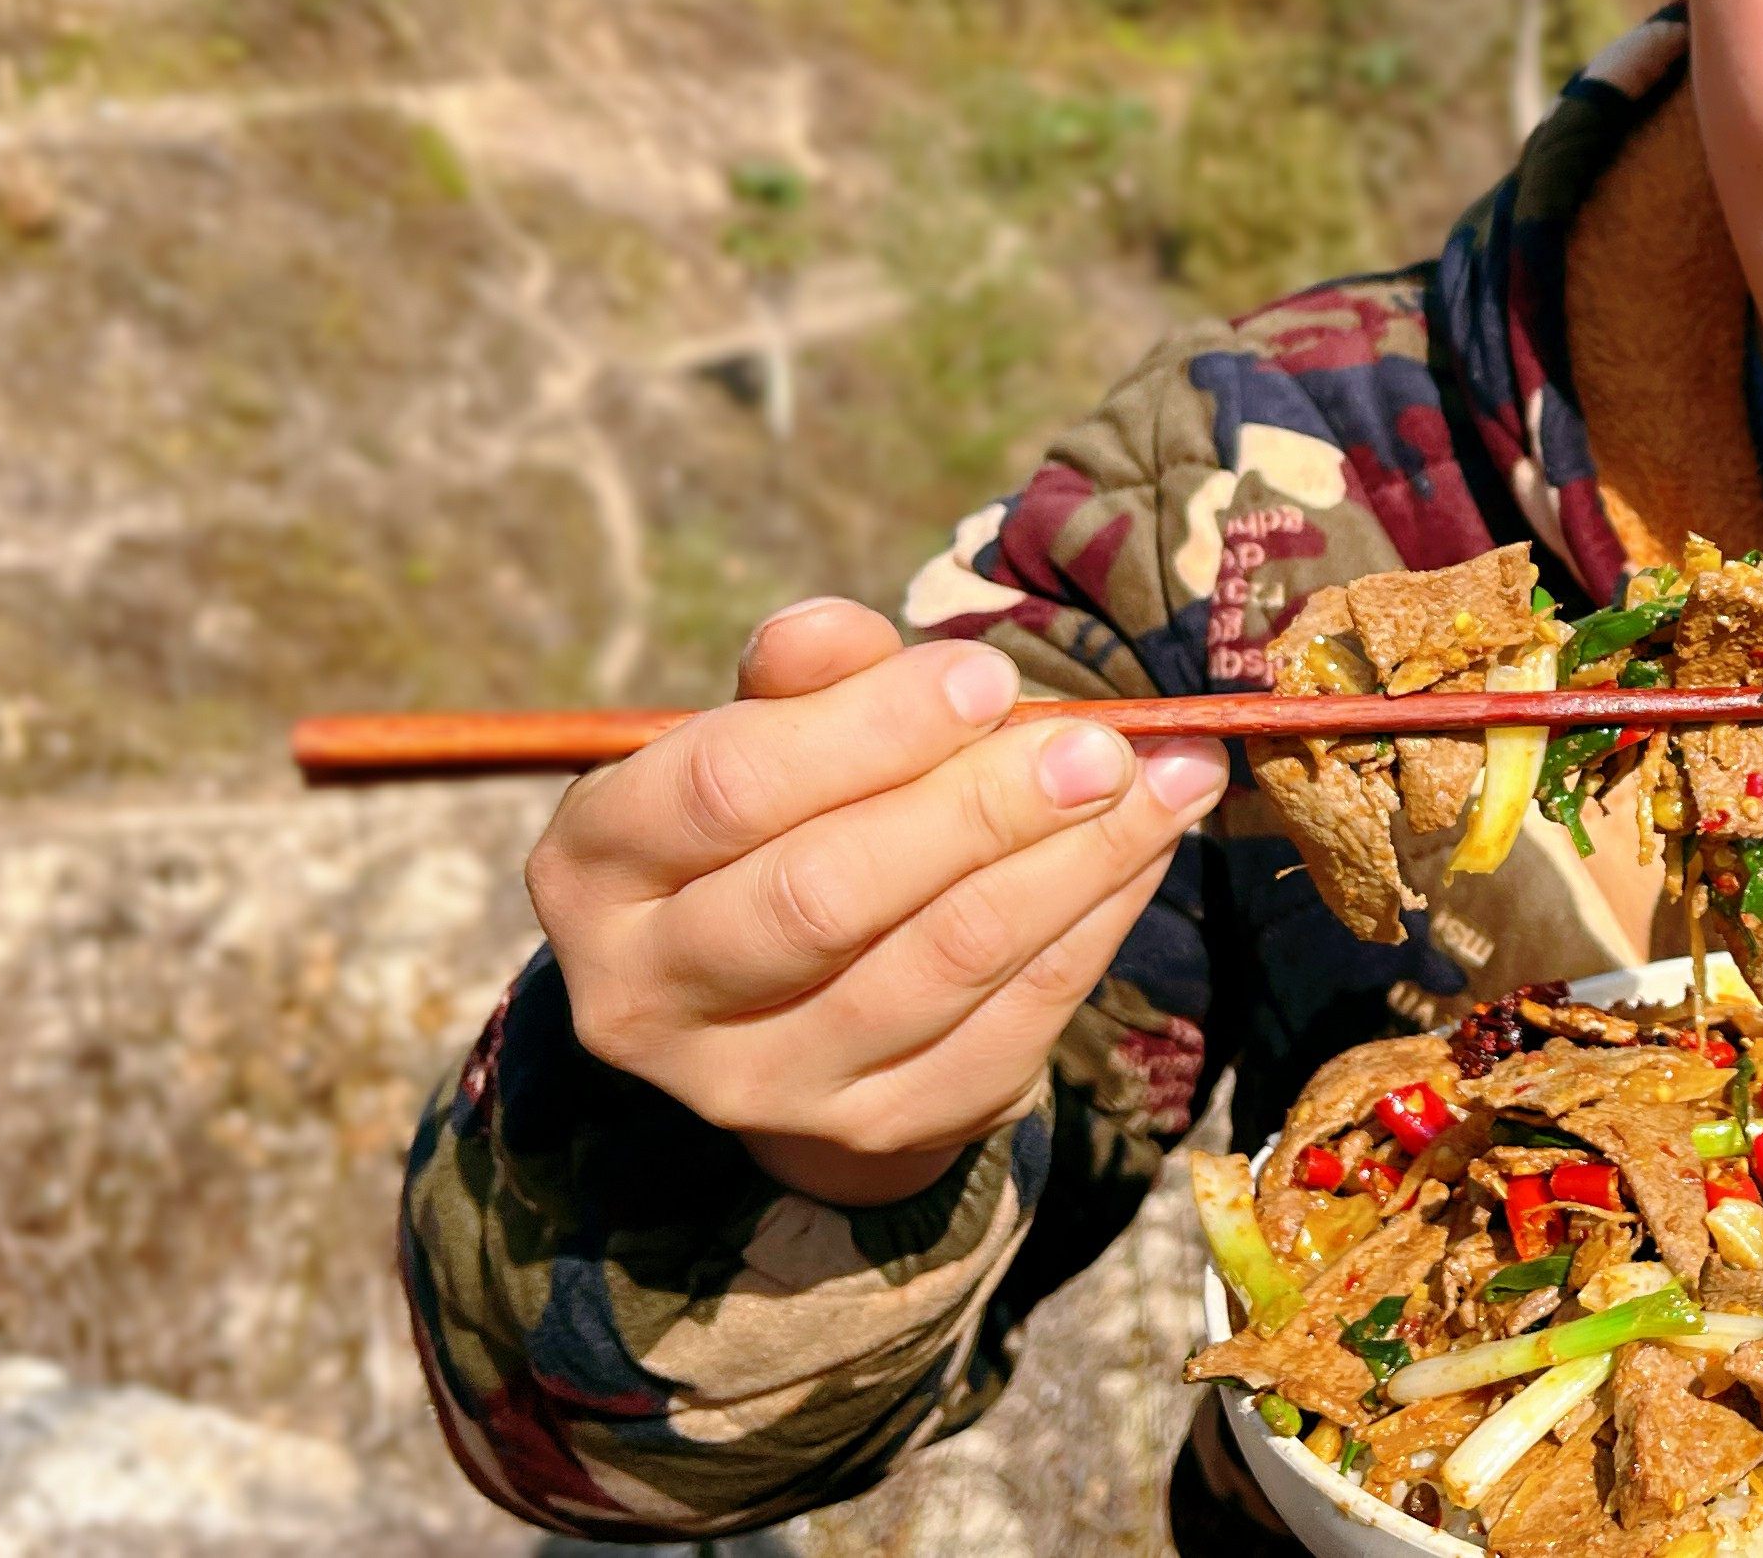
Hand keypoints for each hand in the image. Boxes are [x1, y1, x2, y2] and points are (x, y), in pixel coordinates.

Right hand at [526, 598, 1222, 1206]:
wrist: (779, 1000)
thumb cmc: (775, 821)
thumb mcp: (762, 733)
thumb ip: (803, 677)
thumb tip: (837, 630)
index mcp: (595, 868)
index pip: (726, 788)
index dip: (868, 728)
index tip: (987, 675)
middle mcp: (648, 995)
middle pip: (828, 895)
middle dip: (981, 808)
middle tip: (1100, 743)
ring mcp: (758, 1084)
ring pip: (937, 965)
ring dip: (1073, 863)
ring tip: (1166, 778)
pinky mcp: (872, 1132)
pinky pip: (1010, 1027)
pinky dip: (1093, 928)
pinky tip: (1145, 853)